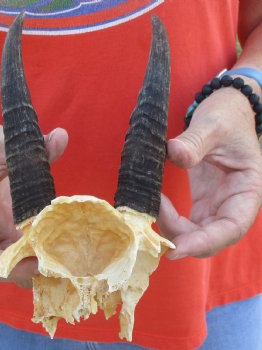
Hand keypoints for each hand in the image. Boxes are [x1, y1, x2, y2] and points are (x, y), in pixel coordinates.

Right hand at [0, 120, 67, 286]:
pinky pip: (29, 245)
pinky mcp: (13, 224)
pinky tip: (70, 243)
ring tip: (73, 259)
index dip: (8, 268)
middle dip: (32, 272)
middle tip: (66, 264)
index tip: (39, 261)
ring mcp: (0, 230)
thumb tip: (61, 138)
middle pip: (3, 269)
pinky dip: (46, 249)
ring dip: (43, 264)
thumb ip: (28, 146)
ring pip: (19, 262)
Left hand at [158, 87, 261, 258]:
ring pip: (197, 234)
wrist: (225, 114)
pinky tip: (156, 204)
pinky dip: (170, 220)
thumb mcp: (213, 125)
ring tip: (152, 205)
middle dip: (182, 239)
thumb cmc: (227, 118)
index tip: (177, 249)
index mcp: (247, 190)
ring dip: (173, 230)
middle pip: (212, 238)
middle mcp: (234, 204)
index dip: (205, 242)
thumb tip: (174, 154)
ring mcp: (218, 206)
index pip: (231, 227)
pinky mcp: (203, 203)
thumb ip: (195, 141)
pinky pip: (187, 223)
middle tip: (152, 223)